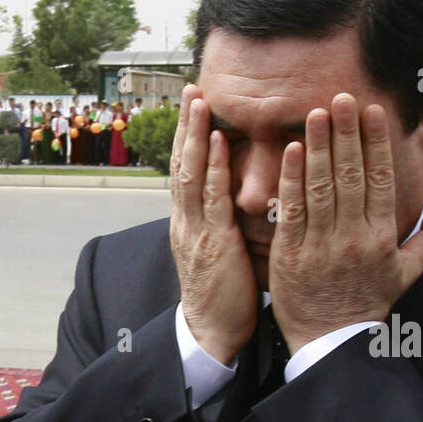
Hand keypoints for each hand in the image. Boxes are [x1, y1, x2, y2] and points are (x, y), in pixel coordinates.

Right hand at [169, 84, 258, 365]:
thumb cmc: (225, 297)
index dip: (189, 138)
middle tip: (192, 88)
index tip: (195, 106)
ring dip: (195, 134)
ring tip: (198, 100)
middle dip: (186, 125)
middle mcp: (186, 221)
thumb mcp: (222, 253)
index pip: (186, 172)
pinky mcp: (212, 243)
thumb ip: (225, 225)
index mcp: (189, 224)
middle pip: (182, 164)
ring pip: (190, 173)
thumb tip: (240, 201)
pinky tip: (218, 141)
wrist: (211, 333)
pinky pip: (212, 199)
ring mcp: (195, 231)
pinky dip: (214, 167)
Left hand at [268, 93, 422, 353]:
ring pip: (320, 188)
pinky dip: (291, 180)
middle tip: (341, 97)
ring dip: (317, 147)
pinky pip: (291, 211)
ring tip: (314, 113)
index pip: (380, 180)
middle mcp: (352, 237)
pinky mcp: (290, 255)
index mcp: (381, 237)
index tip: (371, 112)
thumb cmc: (368, 304)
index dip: (376, 143)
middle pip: (351, 176)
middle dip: (345, 134)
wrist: (329, 342)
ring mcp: (320, 246)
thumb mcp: (407, 274)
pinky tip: (289, 151)